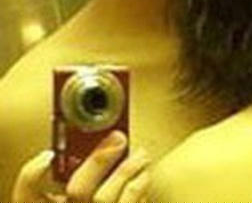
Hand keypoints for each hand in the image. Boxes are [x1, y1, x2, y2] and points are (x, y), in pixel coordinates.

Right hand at [11, 131, 151, 202]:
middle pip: (77, 190)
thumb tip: (104, 139)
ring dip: (126, 170)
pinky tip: (143, 175)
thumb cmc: (100, 201)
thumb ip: (83, 171)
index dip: (30, 176)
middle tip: (118, 137)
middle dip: (100, 160)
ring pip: (105, 198)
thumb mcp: (82, 192)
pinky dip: (138, 186)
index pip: (25, 197)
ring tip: (141, 154)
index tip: (48, 154)